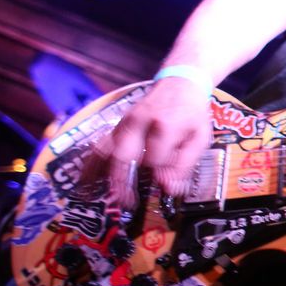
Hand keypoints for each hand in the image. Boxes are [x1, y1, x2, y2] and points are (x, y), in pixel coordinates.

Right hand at [87, 77, 211, 205]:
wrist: (179, 83)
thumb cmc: (192, 113)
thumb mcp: (199, 138)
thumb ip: (185, 164)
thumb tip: (168, 189)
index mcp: (164, 125)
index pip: (155, 159)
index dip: (159, 175)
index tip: (162, 185)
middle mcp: (139, 122)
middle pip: (123, 155)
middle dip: (121, 181)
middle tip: (125, 202)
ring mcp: (124, 122)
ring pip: (105, 150)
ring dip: (101, 174)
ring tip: (99, 195)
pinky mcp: (117, 125)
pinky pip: (99, 145)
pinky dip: (92, 163)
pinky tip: (86, 181)